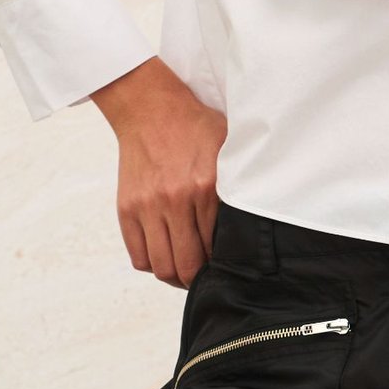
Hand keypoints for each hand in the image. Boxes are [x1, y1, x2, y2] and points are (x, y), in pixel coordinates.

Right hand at [89, 57, 227, 284]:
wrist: (150, 109)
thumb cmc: (195, 128)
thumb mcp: (229, 147)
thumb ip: (242, 180)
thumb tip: (262, 214)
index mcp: (205, 187)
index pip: (215, 248)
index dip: (222, 265)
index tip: (226, 267)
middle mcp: (174, 200)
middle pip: (187, 266)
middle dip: (198, 279)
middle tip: (205, 277)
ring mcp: (147, 206)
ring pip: (161, 266)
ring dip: (175, 276)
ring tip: (184, 271)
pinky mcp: (127, 208)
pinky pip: (138, 255)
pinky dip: (151, 264)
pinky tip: (164, 256)